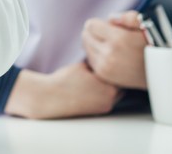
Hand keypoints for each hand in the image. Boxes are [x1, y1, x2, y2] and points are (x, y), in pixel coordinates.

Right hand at [4, 63, 120, 119]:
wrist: (50, 97)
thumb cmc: (65, 80)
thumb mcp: (83, 66)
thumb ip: (98, 64)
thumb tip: (105, 59)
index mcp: (109, 87)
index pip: (120, 74)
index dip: (115, 65)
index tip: (110, 59)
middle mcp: (110, 100)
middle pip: (121, 85)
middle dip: (113, 76)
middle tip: (105, 67)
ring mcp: (105, 107)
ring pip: (116, 93)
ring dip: (110, 85)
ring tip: (97, 77)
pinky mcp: (98, 112)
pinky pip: (107, 99)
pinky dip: (104, 92)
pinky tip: (93, 86)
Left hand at [82, 11, 146, 88]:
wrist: (159, 73)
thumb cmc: (152, 46)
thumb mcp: (146, 27)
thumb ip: (129, 17)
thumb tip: (110, 18)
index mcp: (118, 39)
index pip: (91, 25)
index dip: (100, 24)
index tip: (109, 27)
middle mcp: (109, 54)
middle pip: (85, 35)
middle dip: (95, 33)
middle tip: (108, 36)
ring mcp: (105, 66)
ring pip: (86, 47)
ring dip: (94, 44)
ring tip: (110, 45)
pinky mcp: (103, 75)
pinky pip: (90, 59)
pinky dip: (96, 55)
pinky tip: (109, 55)